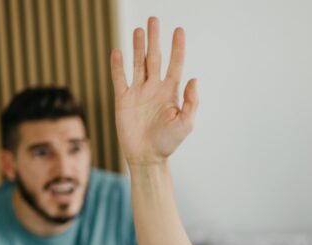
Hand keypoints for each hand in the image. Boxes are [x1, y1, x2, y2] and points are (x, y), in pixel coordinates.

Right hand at [110, 17, 196, 165]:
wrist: (147, 157)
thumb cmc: (168, 143)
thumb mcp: (186, 124)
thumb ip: (191, 102)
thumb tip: (193, 79)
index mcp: (171, 92)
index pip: (175, 64)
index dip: (177, 47)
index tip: (179, 30)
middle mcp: (154, 88)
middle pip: (154, 57)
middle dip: (155, 39)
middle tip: (154, 19)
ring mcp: (138, 92)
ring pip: (138, 64)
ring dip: (138, 46)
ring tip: (139, 29)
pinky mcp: (123, 100)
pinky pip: (119, 79)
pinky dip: (118, 65)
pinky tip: (118, 51)